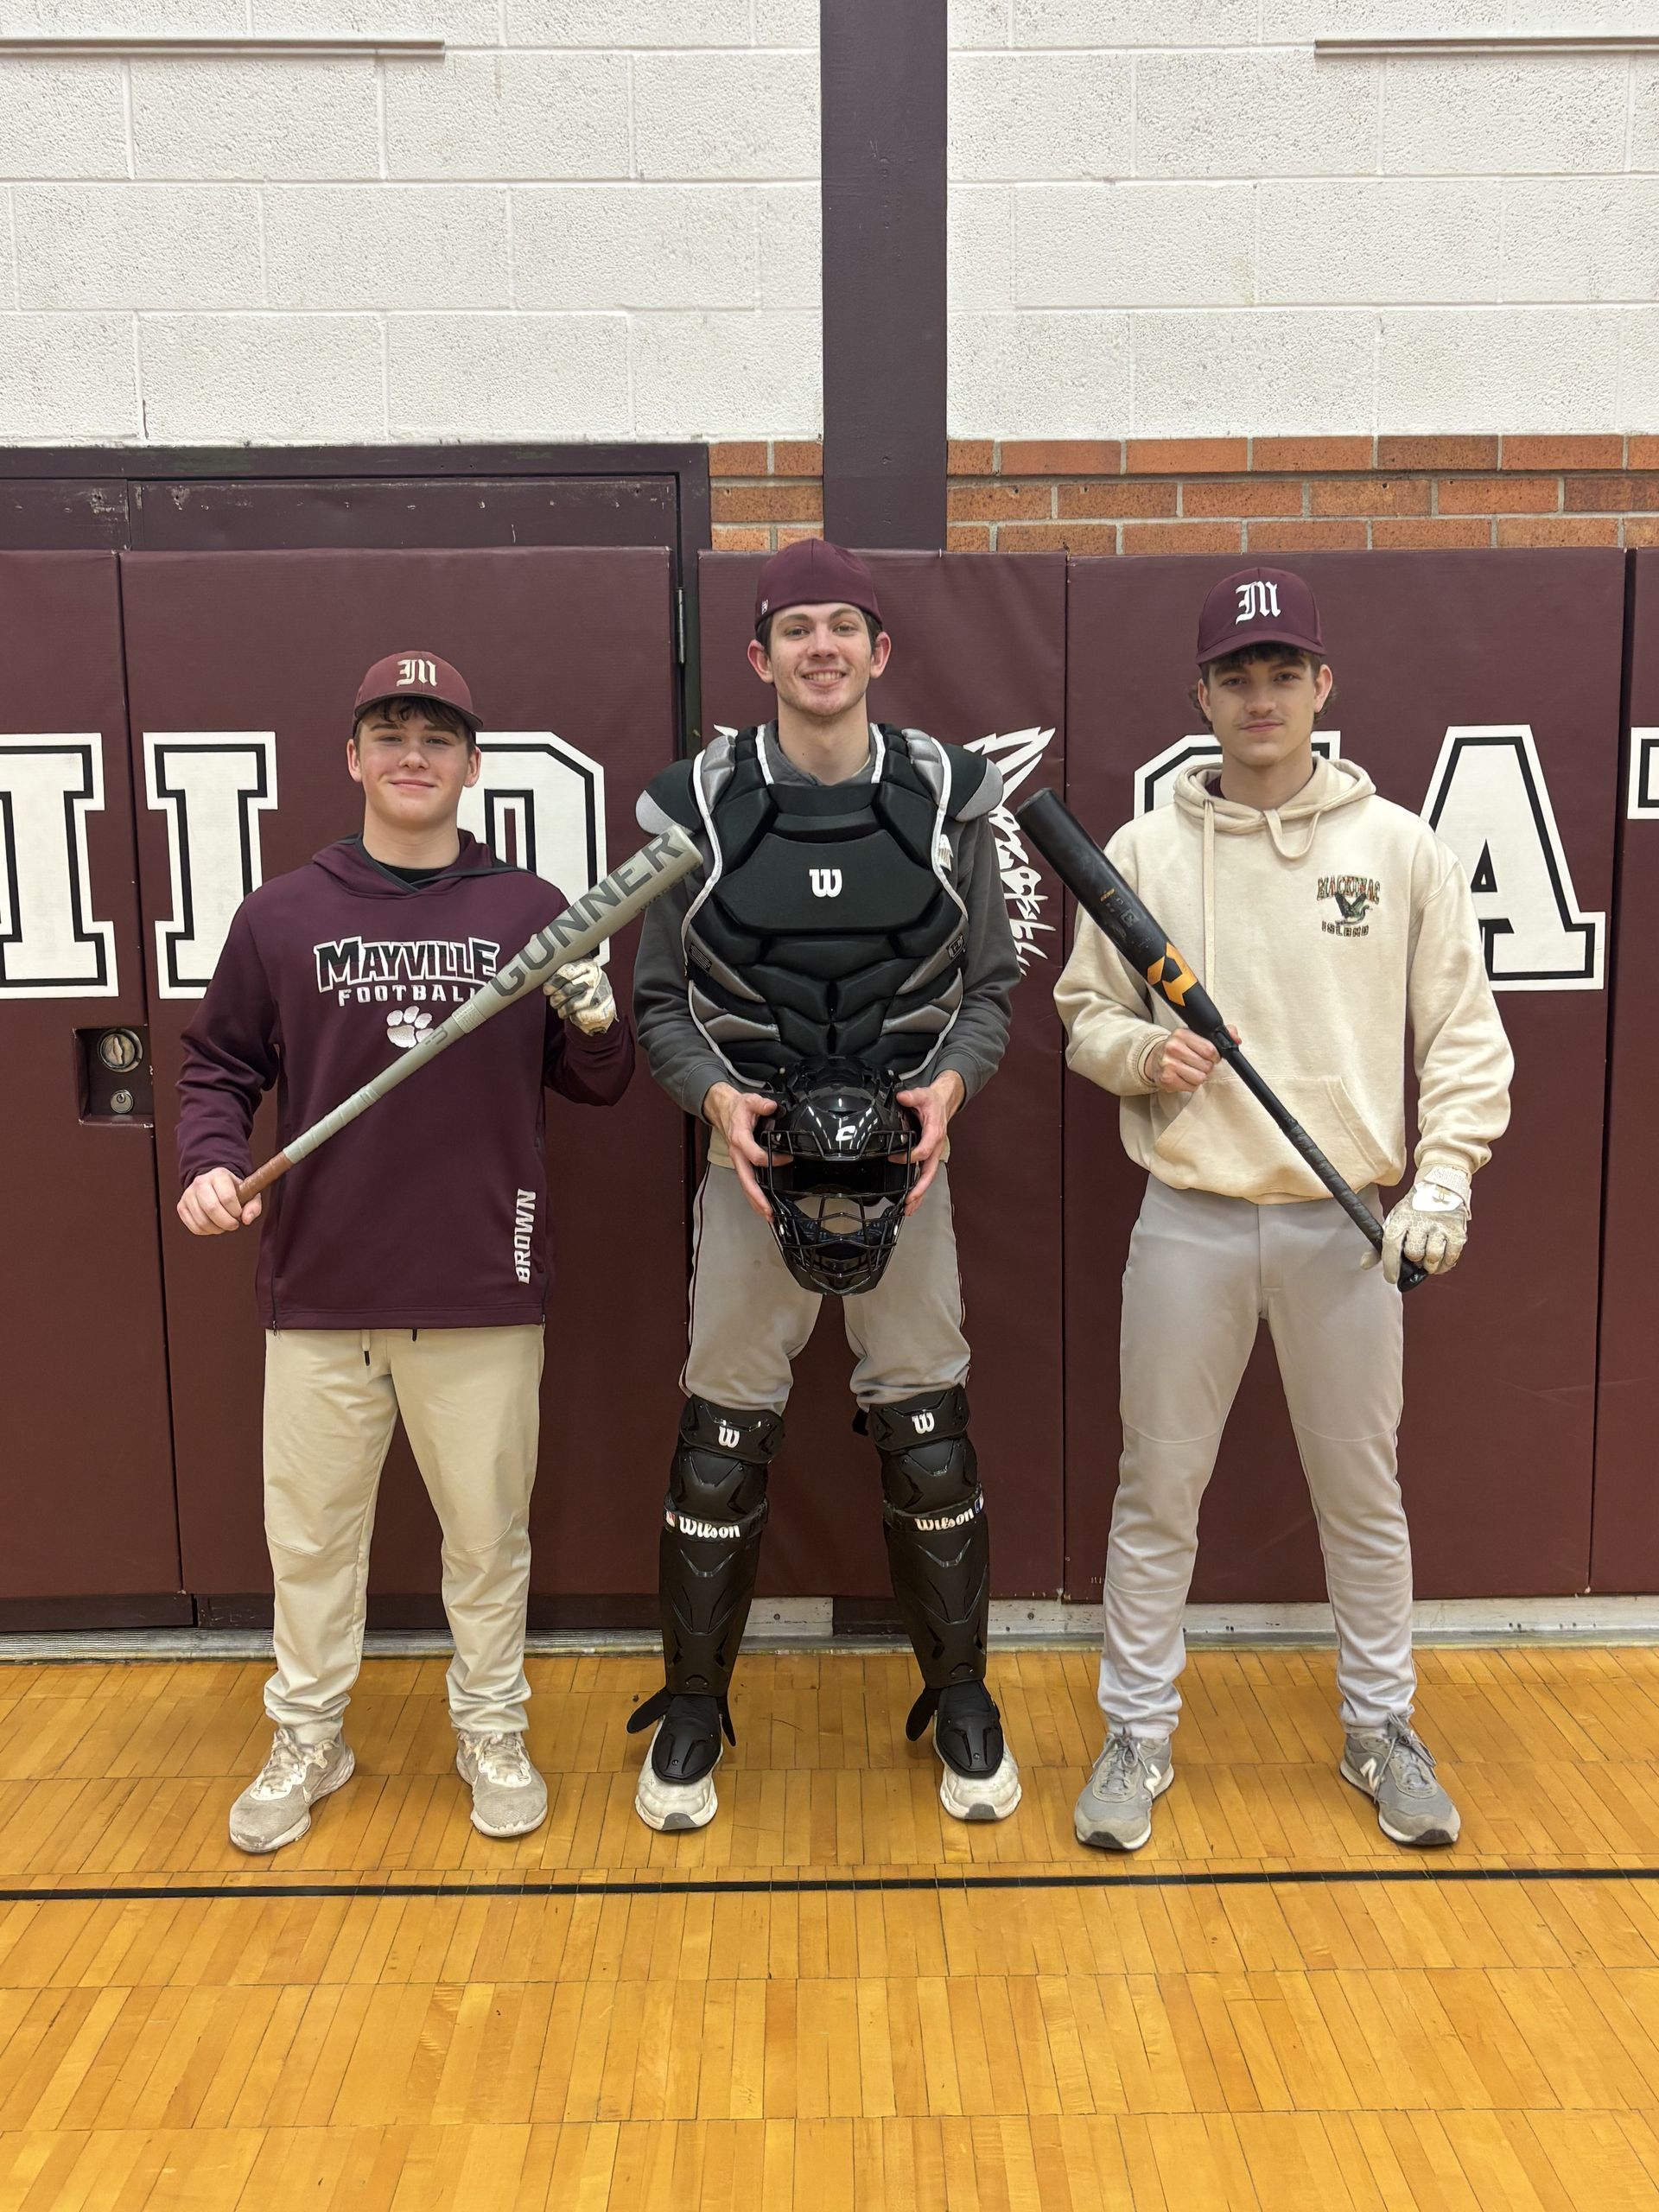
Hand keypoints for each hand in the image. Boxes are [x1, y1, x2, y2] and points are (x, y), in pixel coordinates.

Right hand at [177, 1167, 260, 1236]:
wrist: (213, 1183)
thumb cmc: (234, 1190)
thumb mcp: (249, 1193)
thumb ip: (253, 1206)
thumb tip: (246, 1220)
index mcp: (219, 1175)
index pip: (227, 1197)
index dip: (235, 1211)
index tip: (239, 1214)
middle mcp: (201, 1182)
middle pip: (212, 1208)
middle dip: (226, 1222)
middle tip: (233, 1225)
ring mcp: (188, 1194)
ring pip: (202, 1220)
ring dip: (217, 1229)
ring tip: (224, 1225)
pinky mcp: (181, 1206)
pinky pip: (194, 1227)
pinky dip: (206, 1231)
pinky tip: (213, 1226)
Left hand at [544, 957, 615, 1033]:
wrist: (604, 1006)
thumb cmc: (584, 988)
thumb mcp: (576, 973)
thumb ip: (561, 970)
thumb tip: (539, 960)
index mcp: (589, 966)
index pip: (566, 972)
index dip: (553, 983)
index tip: (547, 990)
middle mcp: (596, 979)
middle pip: (567, 990)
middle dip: (556, 999)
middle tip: (554, 1001)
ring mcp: (601, 996)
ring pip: (572, 1006)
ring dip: (563, 1010)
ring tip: (562, 1010)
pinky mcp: (602, 1012)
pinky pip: (579, 1017)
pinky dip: (573, 1018)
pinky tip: (575, 1015)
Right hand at [704, 1080, 780, 1218]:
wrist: (722, 1110)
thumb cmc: (737, 1108)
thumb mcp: (749, 1100)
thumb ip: (761, 1104)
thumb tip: (771, 1106)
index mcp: (740, 1139)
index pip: (755, 1156)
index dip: (772, 1160)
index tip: (787, 1159)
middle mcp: (737, 1154)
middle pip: (746, 1180)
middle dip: (757, 1197)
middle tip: (768, 1210)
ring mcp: (738, 1161)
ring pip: (745, 1185)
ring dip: (755, 1201)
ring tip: (768, 1215)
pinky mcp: (741, 1164)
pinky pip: (746, 1182)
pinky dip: (754, 1196)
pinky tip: (762, 1205)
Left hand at [895, 1069, 964, 1215]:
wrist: (943, 1102)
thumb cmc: (933, 1101)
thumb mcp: (923, 1095)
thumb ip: (912, 1096)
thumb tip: (902, 1097)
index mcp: (934, 1133)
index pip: (924, 1150)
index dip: (910, 1156)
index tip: (895, 1158)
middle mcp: (935, 1147)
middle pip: (930, 1172)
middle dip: (920, 1188)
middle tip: (910, 1200)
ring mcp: (933, 1153)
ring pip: (928, 1177)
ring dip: (920, 1194)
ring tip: (909, 1209)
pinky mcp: (929, 1156)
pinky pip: (925, 1174)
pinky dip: (919, 1189)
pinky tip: (911, 1200)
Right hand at [1148, 1027, 1238, 1092]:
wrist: (1155, 1058)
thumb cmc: (1179, 1047)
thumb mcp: (1196, 1035)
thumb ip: (1220, 1033)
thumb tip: (1236, 1038)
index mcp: (1182, 1034)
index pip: (1209, 1049)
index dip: (1215, 1056)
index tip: (1211, 1056)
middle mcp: (1173, 1048)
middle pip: (1206, 1066)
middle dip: (1206, 1067)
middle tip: (1198, 1063)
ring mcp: (1168, 1064)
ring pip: (1200, 1078)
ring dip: (1199, 1077)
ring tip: (1191, 1070)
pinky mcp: (1167, 1079)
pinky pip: (1191, 1087)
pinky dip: (1191, 1085)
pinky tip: (1184, 1077)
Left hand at [1369, 1166, 1471, 1284]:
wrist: (1441, 1187)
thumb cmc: (1415, 1208)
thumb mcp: (1395, 1220)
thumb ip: (1380, 1245)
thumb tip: (1365, 1264)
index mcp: (1402, 1218)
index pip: (1392, 1244)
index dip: (1390, 1264)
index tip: (1391, 1277)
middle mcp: (1421, 1221)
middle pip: (1414, 1253)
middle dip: (1414, 1261)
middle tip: (1416, 1257)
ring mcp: (1440, 1226)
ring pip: (1433, 1258)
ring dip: (1429, 1265)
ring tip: (1427, 1259)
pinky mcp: (1457, 1232)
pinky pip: (1451, 1257)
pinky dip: (1444, 1264)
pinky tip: (1440, 1260)